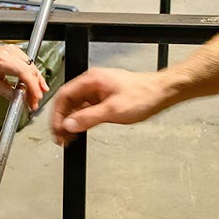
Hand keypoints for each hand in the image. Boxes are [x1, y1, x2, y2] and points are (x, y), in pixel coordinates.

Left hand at [0, 38, 48, 109]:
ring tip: (37, 95)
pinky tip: (33, 84)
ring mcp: (13, 50)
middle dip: (36, 88)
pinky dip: (31, 74)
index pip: (24, 73)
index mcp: (1, 61)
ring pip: (32, 66)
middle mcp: (9, 53)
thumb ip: (5, 91)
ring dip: (36, 81)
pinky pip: (28, 63)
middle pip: (31, 71)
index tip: (36, 97)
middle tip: (35, 101)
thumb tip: (18, 99)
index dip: (33, 87)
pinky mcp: (14, 51)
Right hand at [51, 67, 170, 144]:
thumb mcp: (113, 110)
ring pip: (77, 107)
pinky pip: (87, 110)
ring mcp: (99, 92)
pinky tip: (81, 131)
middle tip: (61, 137)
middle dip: (63, 120)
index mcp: (91, 80)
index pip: (64, 96)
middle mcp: (93, 84)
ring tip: (69, 138)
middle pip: (68, 102)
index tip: (56, 129)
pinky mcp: (105, 100)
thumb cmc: (143, 95)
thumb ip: (88, 118)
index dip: (57, 114)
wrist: (162, 93)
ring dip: (72, 123)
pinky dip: (82, 121)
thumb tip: (69, 125)